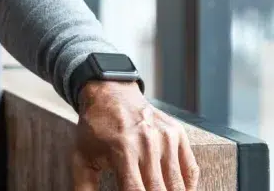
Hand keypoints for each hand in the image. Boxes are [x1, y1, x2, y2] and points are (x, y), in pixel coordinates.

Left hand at [73, 81, 199, 190]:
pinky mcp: (178, 134)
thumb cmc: (95, 129)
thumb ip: (84, 186)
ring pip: (178, 185)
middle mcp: (147, 143)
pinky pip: (191, 170)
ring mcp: (165, 137)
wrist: (110, 93)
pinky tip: (174, 190)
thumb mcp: (82, 156)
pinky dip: (186, 187)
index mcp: (122, 149)